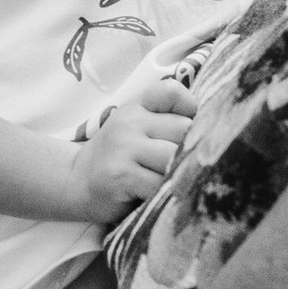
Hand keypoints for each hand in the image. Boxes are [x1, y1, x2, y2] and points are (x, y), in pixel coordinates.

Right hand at [71, 76, 193, 220]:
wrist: (76, 182)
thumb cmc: (118, 157)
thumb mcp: (137, 128)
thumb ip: (167, 120)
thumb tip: (212, 133)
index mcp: (137, 107)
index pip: (171, 92)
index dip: (190, 109)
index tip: (186, 131)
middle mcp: (129, 122)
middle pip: (184, 130)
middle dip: (189, 151)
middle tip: (183, 166)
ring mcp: (124, 148)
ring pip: (174, 158)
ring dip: (178, 175)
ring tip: (171, 183)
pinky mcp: (121, 175)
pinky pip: (159, 185)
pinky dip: (165, 194)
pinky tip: (157, 196)